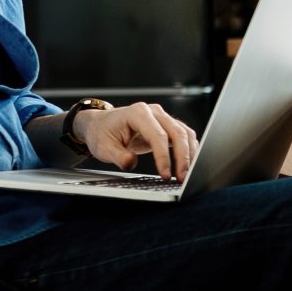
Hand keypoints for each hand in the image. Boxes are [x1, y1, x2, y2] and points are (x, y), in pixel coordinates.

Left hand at [73, 101, 197, 181]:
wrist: (101, 125)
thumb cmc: (102, 134)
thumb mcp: (103, 148)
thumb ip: (117, 156)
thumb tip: (130, 163)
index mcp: (137, 113)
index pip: (157, 136)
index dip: (164, 157)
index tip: (165, 175)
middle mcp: (153, 112)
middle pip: (177, 133)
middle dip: (182, 158)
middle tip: (182, 178)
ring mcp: (162, 117)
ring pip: (185, 134)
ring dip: (190, 155)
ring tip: (187, 175)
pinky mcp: (167, 125)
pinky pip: (185, 136)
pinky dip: (190, 150)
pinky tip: (189, 165)